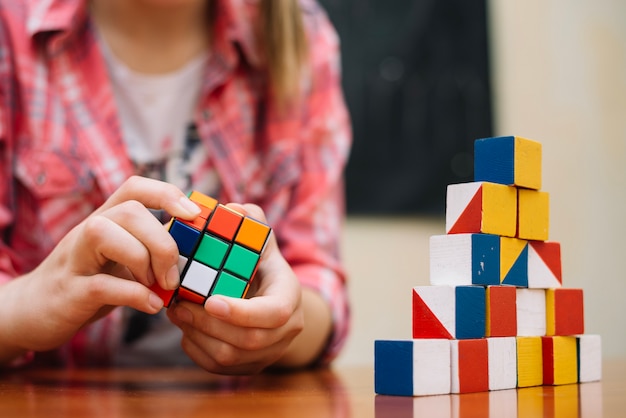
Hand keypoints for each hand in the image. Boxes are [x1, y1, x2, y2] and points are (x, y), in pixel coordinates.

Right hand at [0, 176, 200, 358]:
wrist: (33, 312)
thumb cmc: (89, 281)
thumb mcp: (120, 259)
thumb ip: (150, 249)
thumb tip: (196, 250)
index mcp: (106, 220)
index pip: (134, 188)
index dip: (167, 193)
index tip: (193, 214)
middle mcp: (88, 231)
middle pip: (129, 211)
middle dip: (162, 242)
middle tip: (173, 275)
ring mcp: (74, 259)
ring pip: (106, 234)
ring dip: (143, 262)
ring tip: (158, 286)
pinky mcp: (69, 292)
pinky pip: (101, 284)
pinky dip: (134, 295)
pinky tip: (152, 305)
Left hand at [167, 203, 304, 374]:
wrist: (272, 301)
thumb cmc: (260, 265)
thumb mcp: (260, 241)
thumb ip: (250, 222)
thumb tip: (234, 209)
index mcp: (290, 297)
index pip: (274, 313)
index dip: (242, 311)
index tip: (210, 300)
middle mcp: (285, 331)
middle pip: (248, 340)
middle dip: (208, 323)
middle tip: (178, 305)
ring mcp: (268, 354)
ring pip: (229, 357)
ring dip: (197, 335)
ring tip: (176, 312)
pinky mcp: (248, 367)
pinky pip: (218, 367)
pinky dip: (196, 348)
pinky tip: (186, 327)